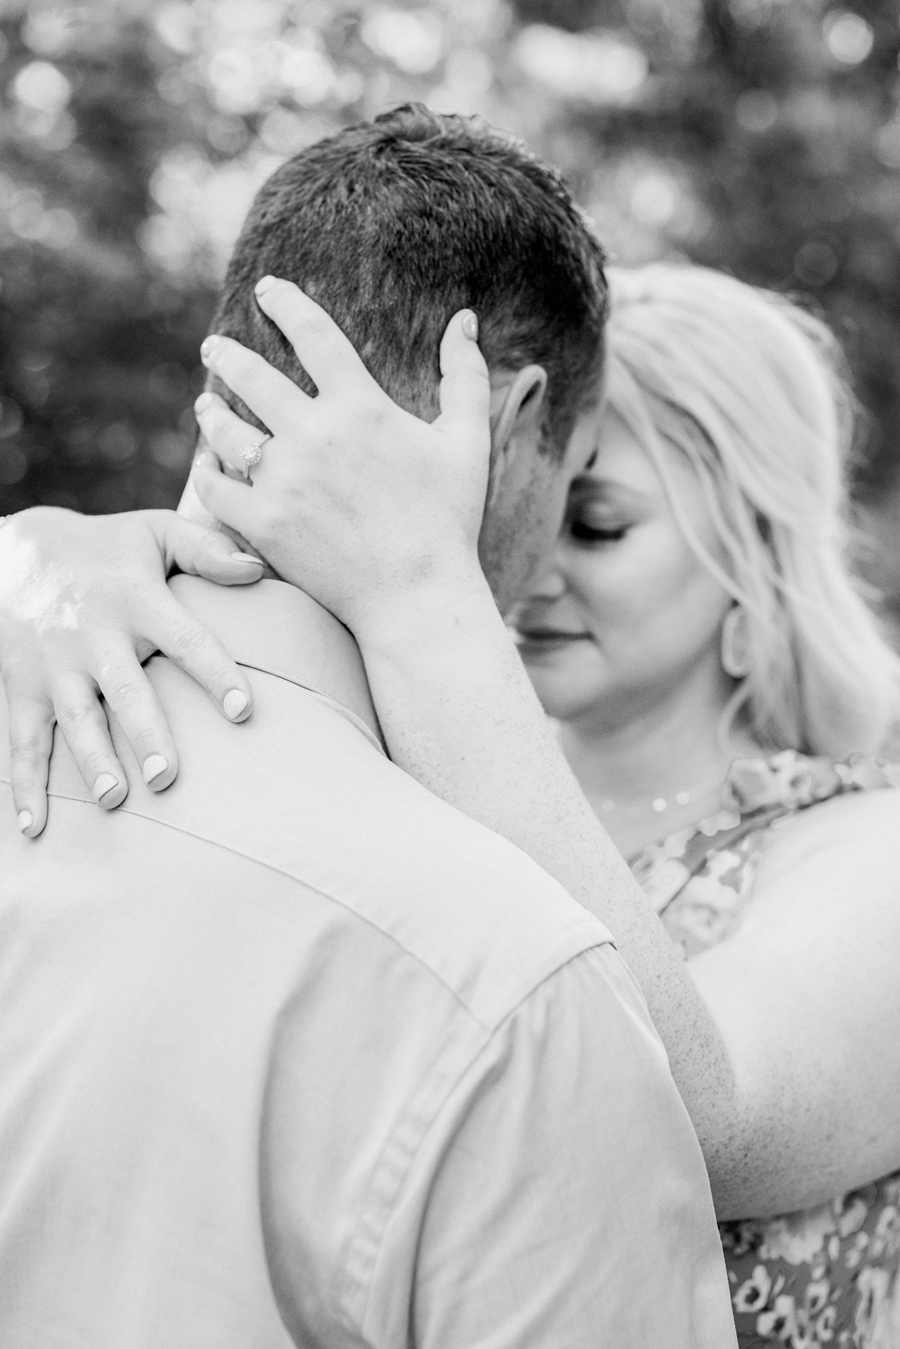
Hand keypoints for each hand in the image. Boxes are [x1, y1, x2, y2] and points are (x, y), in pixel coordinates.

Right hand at [0, 507, 262, 836]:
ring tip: (114, 800)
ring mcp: (53, 665)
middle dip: (145, 733)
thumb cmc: (106, 549)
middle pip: (124, 689)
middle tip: (169, 776)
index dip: (215, 674)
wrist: (11, 551)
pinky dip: (23, 786)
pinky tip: (34, 828)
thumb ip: (207, 548)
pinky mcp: (19, 687)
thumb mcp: (154, 532)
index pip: (185, 639)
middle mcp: (93, 635)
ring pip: (74, 719)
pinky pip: (21, 741)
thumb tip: (258, 569)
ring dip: (92, 761)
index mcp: (136, 600)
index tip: (245, 710)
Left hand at [192, 278, 492, 644]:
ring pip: (226, 429)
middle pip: (252, 375)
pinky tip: (206, 463)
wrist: (417, 597)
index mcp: (361, 407)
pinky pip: (215, 488)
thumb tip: (464, 319)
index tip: (268, 289)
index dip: (287, 303)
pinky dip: (206, 472)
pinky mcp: (263, 523)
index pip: (314, 333)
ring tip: (205, 403)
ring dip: (210, 410)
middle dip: (228, 354)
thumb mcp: (468, 442)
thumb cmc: (449, 521)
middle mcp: (315, 435)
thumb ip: (464, 376)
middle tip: (214, 345)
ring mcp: (283, 480)